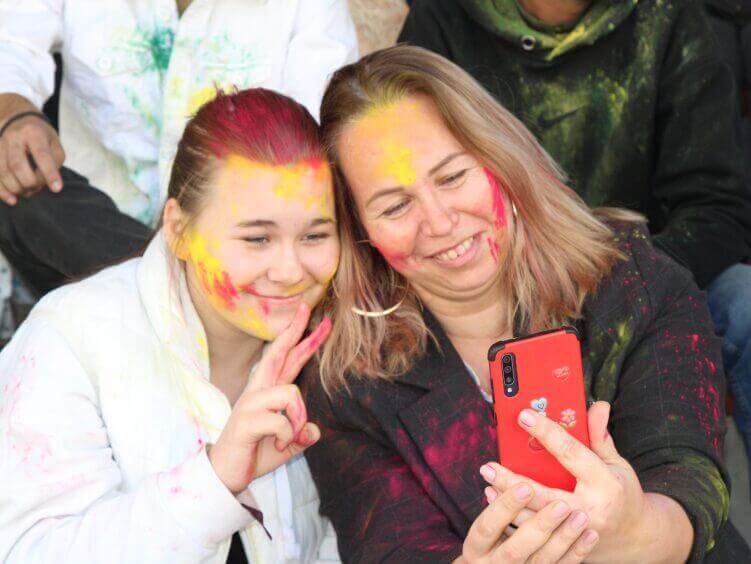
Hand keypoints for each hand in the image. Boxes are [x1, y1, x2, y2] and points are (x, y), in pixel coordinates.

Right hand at [0, 113, 63, 204]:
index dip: (49, 173)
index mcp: (34, 133)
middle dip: (29, 183)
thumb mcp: (55, 147)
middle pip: (18, 166)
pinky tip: (11, 199)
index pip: (42, 155)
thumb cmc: (42, 138)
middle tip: (36, 189)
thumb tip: (42, 184)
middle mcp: (13, 136)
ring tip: (27, 192)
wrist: (19, 121)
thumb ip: (53, 164)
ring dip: (16, 188)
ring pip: (3, 171)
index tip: (57, 189)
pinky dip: (2, 190)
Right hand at [208, 303, 330, 492]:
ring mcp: (250, 403)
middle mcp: (258, 391)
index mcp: (268, 392)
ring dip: (298, 418)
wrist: (225, 475)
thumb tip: (315, 432)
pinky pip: (281, 420)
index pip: (288, 359)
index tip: (320, 320)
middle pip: (278, 353)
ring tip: (289, 436)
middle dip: (295, 330)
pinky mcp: (246, 420)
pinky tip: (277, 444)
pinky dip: (287, 435)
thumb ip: (301, 435)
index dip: (303, 339)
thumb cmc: (254, 453)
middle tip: (308, 308)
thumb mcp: (286, 443)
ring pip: (290, 393)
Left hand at [480, 402, 691, 562]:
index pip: (570, 453)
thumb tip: (597, 405)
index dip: (546, 432)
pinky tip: (498, 503)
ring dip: (508, 502)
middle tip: (489, 465)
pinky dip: (515, 519)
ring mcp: (576, 531)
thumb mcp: (618, 464)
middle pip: (544, 494)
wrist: (636, 539)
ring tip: (489, 482)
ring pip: (535, 518)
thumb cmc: (622, 494)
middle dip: (513, 480)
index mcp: (604, 484)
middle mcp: (589, 509)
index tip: (523, 415)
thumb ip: (600, 437)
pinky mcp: (567, 546)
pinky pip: (535, 535)